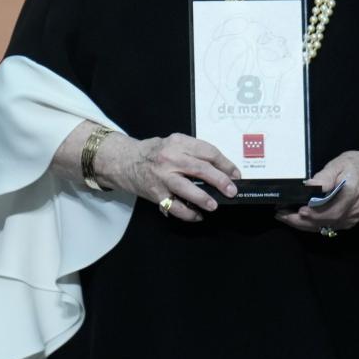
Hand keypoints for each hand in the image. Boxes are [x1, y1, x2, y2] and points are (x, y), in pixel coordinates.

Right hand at [98, 132, 239, 221]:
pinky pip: (174, 206)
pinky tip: (197, 215)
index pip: (208, 152)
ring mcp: (162, 177)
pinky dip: (188, 213)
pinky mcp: (156, 193)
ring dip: (204, 198)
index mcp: (178, 143)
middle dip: (220, 181)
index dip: (225, 164)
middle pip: (201, 169)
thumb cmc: (152, 152)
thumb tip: (220, 168)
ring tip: (214, 205)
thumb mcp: (173, 143)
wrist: (123, 161)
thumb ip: (193, 152)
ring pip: (187, 189)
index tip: (235, 173)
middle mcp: (171, 158)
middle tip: (232, 190)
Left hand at [275, 150, 358, 232]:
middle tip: (281, 214)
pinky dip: (312, 225)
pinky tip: (299, 220)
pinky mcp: (349, 222)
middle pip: (325, 221)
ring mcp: (351, 218)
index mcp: (350, 193)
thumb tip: (307, 186)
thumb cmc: (355, 165)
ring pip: (325, 227)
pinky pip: (329, 227)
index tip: (296, 210)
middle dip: (301, 220)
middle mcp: (352, 210)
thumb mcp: (339, 164)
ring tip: (285, 217)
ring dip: (303, 224)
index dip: (312, 213)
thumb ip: (324, 177)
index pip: (330, 209)